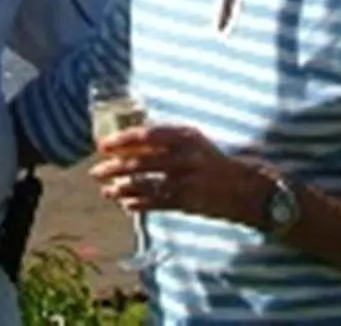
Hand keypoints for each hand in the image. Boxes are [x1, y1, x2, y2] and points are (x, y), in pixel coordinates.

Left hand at [89, 124, 267, 227]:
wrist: (244, 188)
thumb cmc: (212, 161)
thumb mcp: (194, 142)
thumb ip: (166, 140)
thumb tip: (129, 142)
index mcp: (187, 136)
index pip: (147, 134)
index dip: (122, 140)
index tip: (103, 145)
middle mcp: (187, 156)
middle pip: (141, 161)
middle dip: (114, 167)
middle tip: (95, 172)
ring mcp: (187, 181)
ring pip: (145, 184)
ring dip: (121, 189)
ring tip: (106, 191)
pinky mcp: (188, 202)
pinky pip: (156, 203)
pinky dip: (138, 204)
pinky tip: (126, 205)